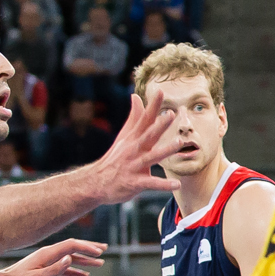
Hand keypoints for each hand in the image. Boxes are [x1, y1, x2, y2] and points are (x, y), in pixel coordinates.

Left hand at [0, 238, 102, 275]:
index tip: (100, 252)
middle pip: (73, 247)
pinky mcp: (44, 269)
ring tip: (100, 263)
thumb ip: (54, 268)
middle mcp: (48, 254)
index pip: (71, 245)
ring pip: (70, 258)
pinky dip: (75, 270)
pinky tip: (84, 275)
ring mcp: (46, 261)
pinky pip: (64, 268)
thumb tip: (70, 258)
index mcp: (47, 253)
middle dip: (89, 248)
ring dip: (85, 260)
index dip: (87, 247)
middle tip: (105, 249)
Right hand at [92, 90, 181, 204]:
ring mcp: (134, 166)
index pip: (144, 119)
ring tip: (179, 143)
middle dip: (159, 125)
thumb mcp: (124, 136)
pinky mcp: (135, 182)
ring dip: (165, 150)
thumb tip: (136, 96)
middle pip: (148, 135)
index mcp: (134, 138)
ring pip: (151, 157)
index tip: (161, 91)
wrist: (95, 182)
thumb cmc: (115, 157)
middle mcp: (134, 150)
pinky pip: (151, 183)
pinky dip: (163, 184)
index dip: (152, 106)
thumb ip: (134, 117)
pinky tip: (177, 184)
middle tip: (171, 115)